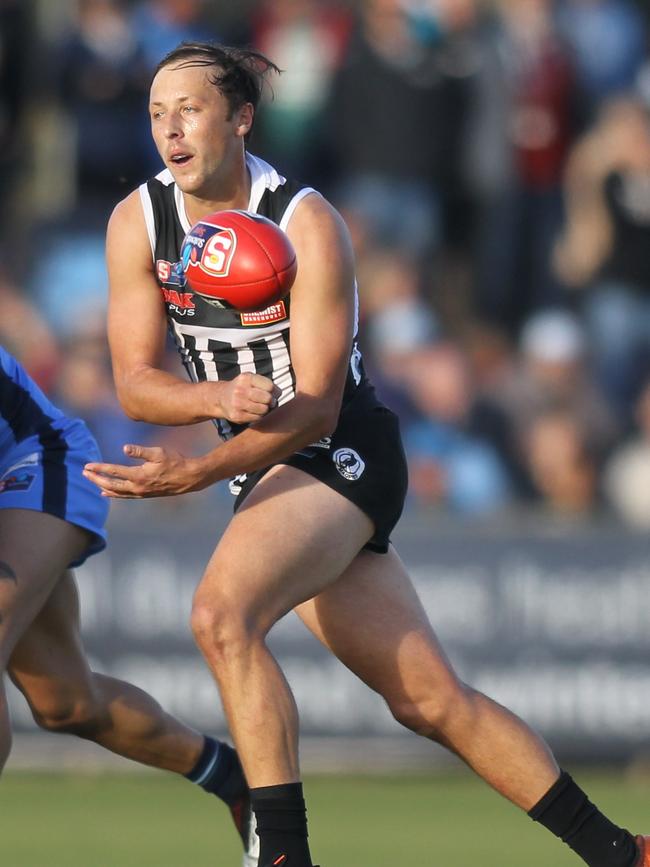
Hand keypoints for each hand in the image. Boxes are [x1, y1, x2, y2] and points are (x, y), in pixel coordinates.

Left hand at [83, 444, 204, 498]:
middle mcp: (137, 487)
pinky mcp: (145, 494)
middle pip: (111, 484)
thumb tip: (124, 448)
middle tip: (84, 472)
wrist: (189, 478)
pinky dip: (113, 494)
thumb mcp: (158, 452)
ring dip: (102, 485)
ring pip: (116, 492)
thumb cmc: (175, 462)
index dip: (99, 468)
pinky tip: (106, 492)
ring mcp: (141, 493)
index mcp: (139, 475)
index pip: (114, 471)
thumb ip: (140, 451)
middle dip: (96, 478)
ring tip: (92, 481)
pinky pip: (124, 496)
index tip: (87, 465)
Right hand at [213, 373, 279, 423]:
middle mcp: (240, 390)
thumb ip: (266, 384)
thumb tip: (279, 394)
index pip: (269, 386)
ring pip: (264, 410)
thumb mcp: (252, 380)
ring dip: (265, 409)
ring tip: (260, 406)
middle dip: (270, 401)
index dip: (275, 391)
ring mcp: (237, 403)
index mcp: (246, 378)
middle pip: (267, 398)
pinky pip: (257, 418)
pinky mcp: (237, 416)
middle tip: (267, 401)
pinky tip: (254, 412)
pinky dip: (259, 416)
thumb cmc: (243, 388)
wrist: (221, 398)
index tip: (272, 393)